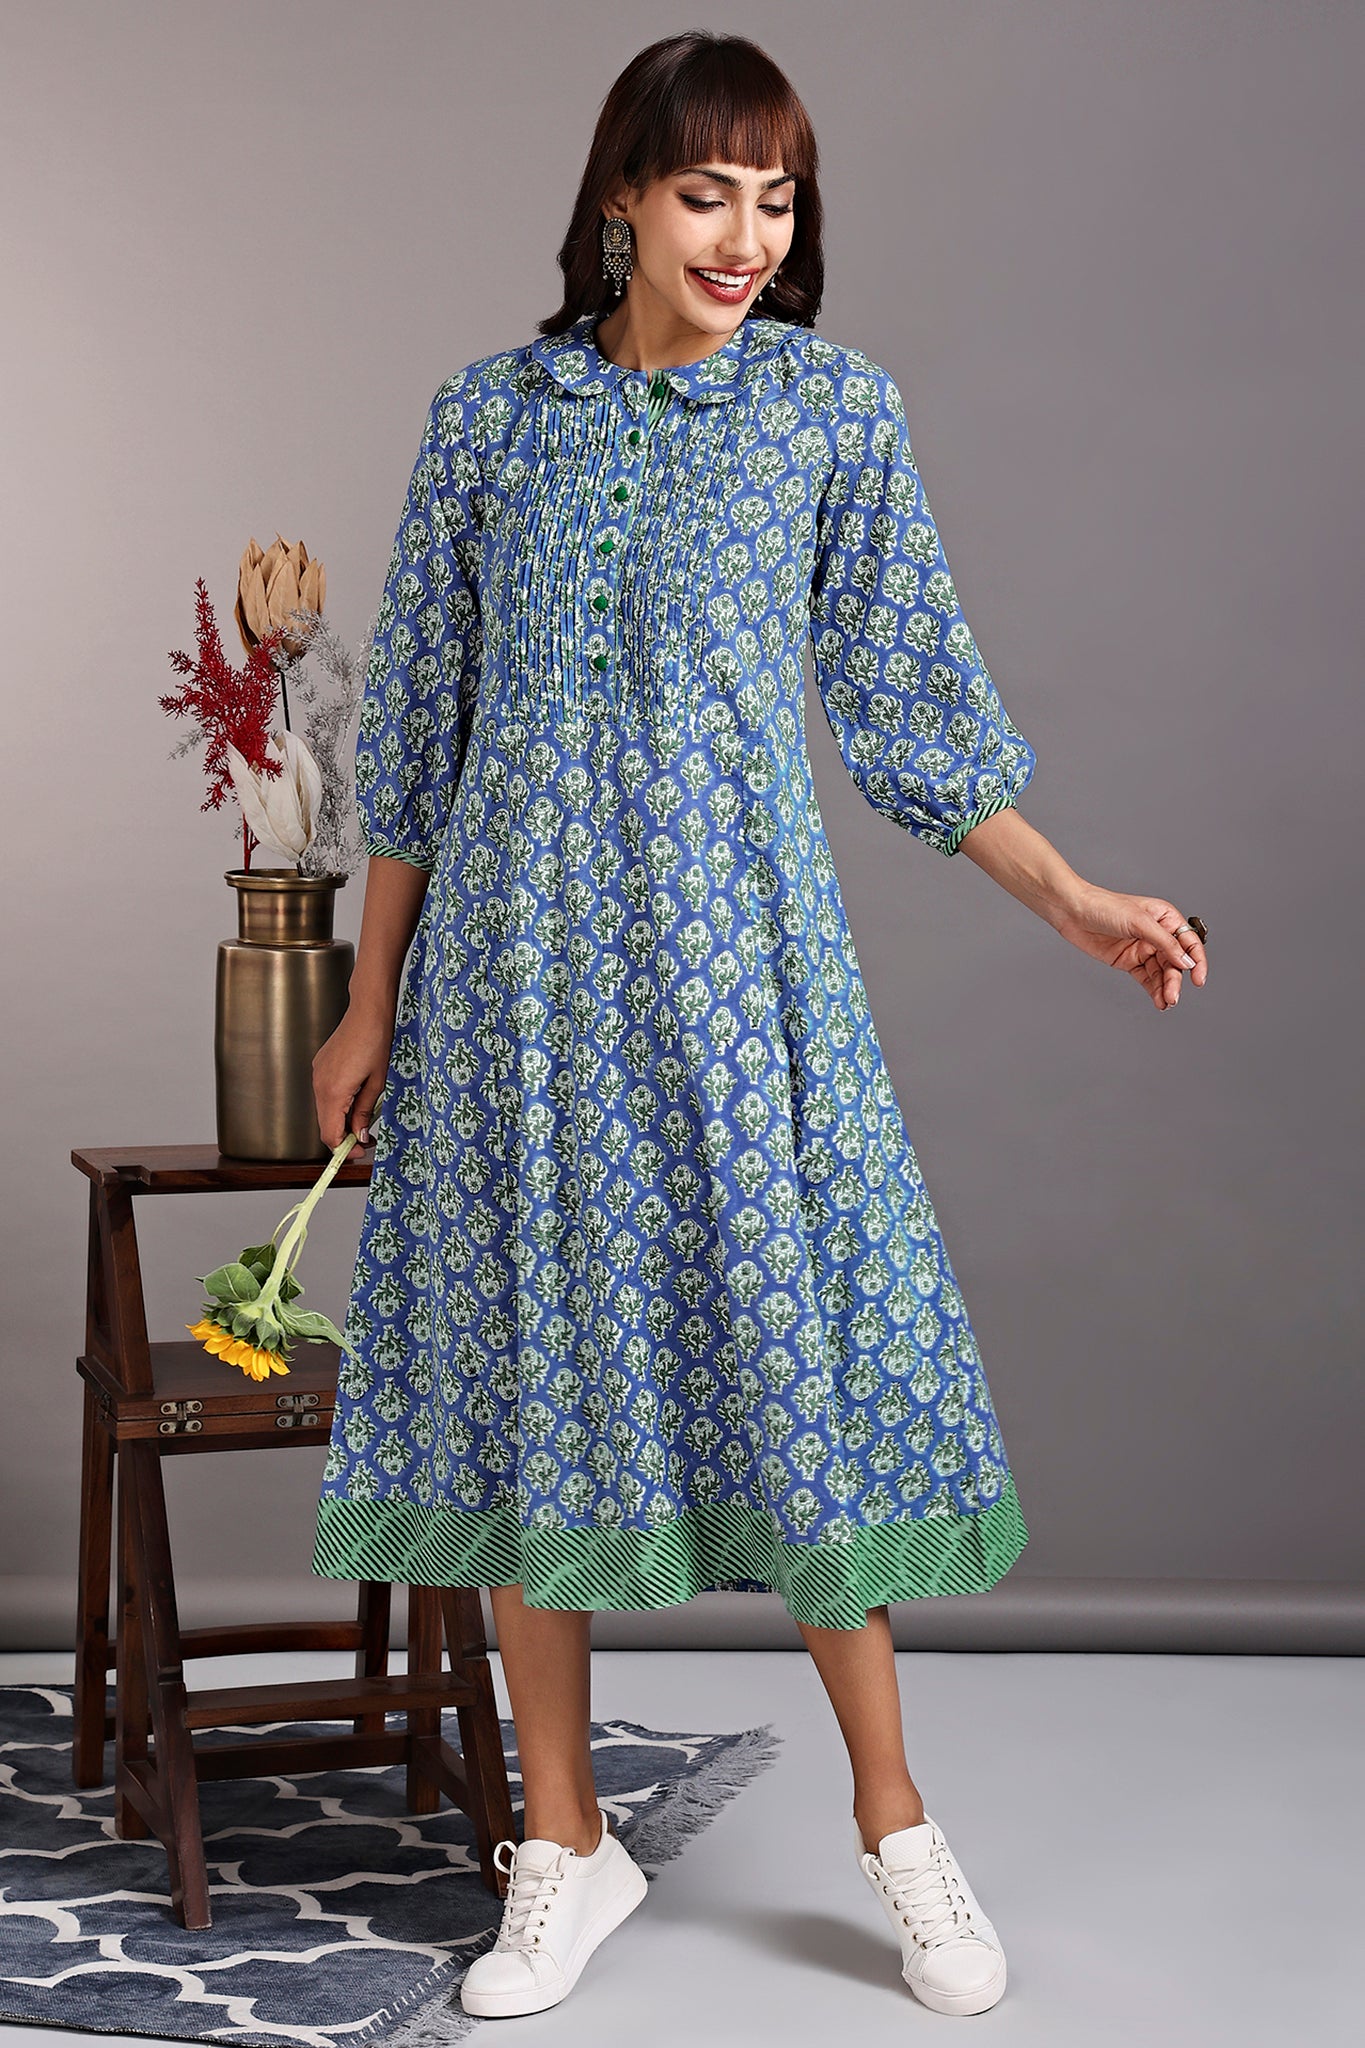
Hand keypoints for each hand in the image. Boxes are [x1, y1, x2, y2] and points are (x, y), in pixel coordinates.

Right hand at [312, 1002, 396, 1148]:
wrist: (368, 1011)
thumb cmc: (378, 1042)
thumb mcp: (378, 1083)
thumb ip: (364, 1112)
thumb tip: (359, 1135)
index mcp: (333, 1091)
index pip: (330, 1135)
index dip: (344, 1150)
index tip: (359, 1154)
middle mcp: (319, 1084)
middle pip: (324, 1124)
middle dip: (343, 1137)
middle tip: (365, 1141)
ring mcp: (317, 1074)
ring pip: (324, 1110)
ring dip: (341, 1120)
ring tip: (364, 1119)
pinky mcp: (320, 1066)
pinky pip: (325, 1093)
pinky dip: (337, 1103)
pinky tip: (356, 1099)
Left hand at [1053, 884, 1208, 1010]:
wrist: (1073, 912)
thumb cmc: (1104, 906)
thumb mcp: (1139, 922)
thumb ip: (1165, 943)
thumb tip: (1186, 961)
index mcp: (1165, 918)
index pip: (1189, 942)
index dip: (1197, 961)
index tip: (1198, 979)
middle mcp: (1157, 934)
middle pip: (1175, 962)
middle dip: (1175, 980)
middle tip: (1173, 996)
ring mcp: (1142, 948)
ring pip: (1161, 973)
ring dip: (1165, 988)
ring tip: (1166, 1002)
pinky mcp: (1128, 961)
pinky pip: (1146, 978)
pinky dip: (1153, 990)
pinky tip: (1158, 1001)